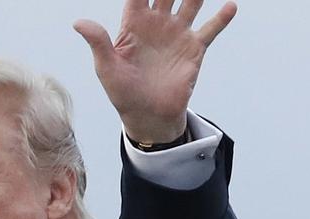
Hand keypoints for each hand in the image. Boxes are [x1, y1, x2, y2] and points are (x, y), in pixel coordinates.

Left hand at [75, 0, 236, 143]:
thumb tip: (78, 22)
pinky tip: (231, 5)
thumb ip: (98, 42)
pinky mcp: (194, 49)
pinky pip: (210, 29)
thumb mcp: (106, 68)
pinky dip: (221, 18)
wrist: (149, 116)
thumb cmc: (123, 93)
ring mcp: (177, 34)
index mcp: (133, 23)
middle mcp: (157, 23)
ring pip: (190, 3)